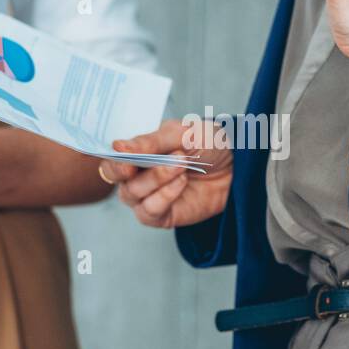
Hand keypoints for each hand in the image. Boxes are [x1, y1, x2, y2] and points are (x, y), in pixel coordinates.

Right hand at [98, 119, 232, 228]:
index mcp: (138, 151)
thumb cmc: (208, 144)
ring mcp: (149, 196)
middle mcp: (138, 174)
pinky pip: (149, 211)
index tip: (123, 153)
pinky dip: (164, 195)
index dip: (112, 158)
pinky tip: (181, 182)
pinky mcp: (162, 215)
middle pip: (114, 177)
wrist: (237, 166)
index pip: (111, 157)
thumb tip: (117, 146)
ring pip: (132, 193)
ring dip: (156, 178)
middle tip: (141, 162)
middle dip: (124, 170)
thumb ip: (150, 141)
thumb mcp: (182, 133)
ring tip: (181, 164)